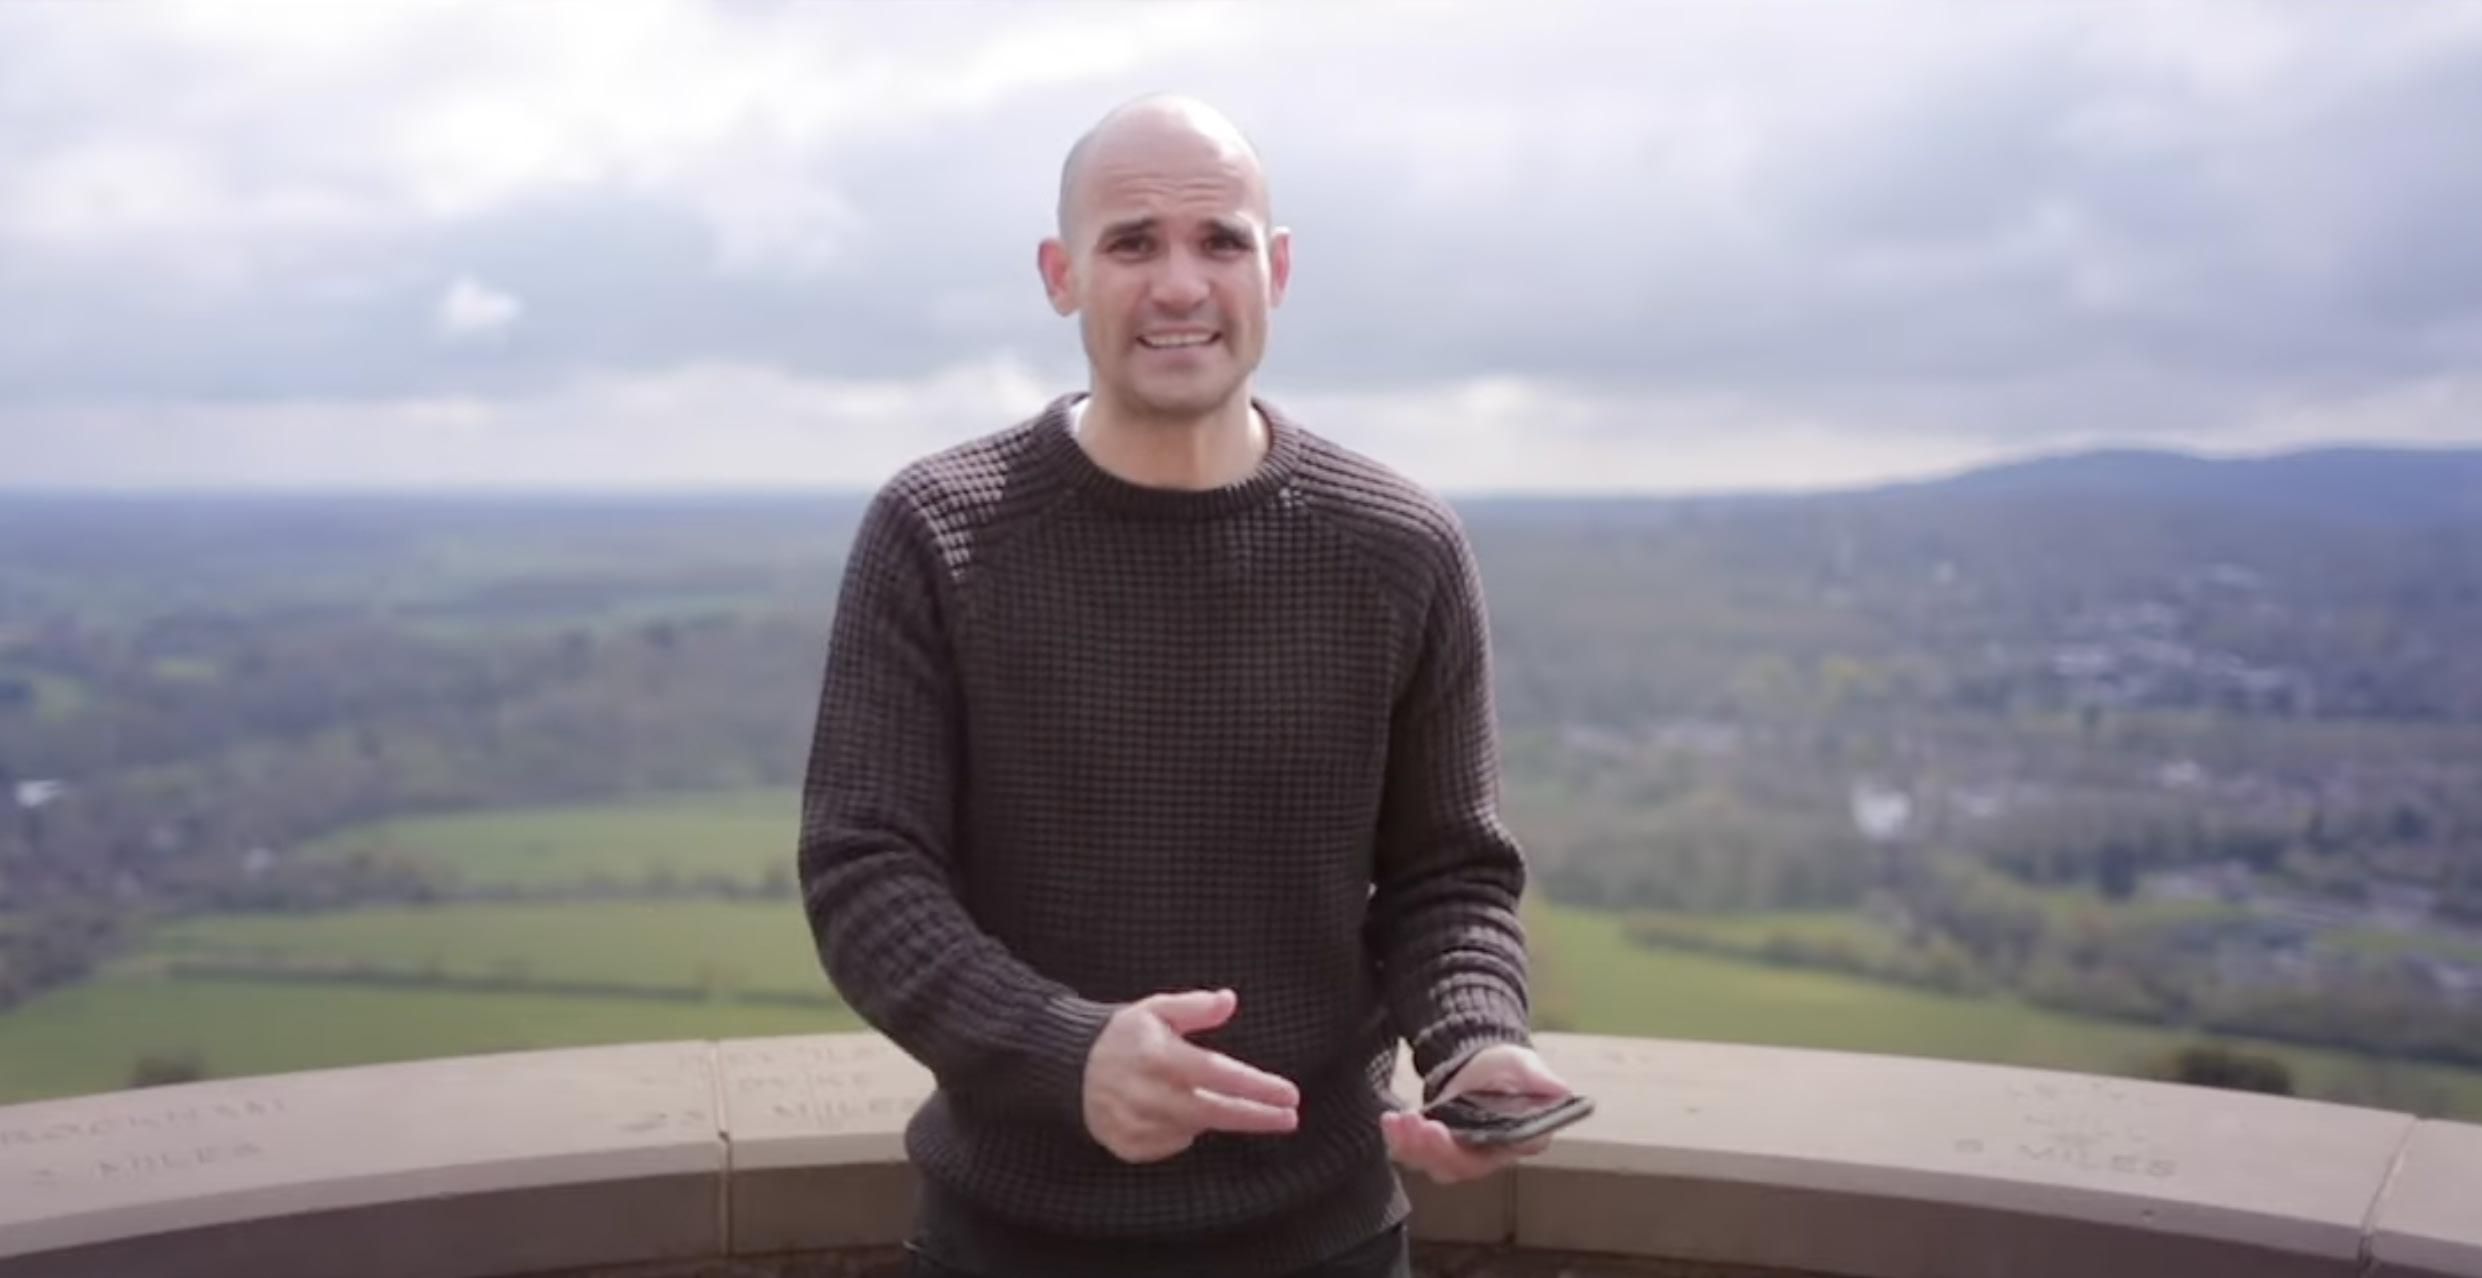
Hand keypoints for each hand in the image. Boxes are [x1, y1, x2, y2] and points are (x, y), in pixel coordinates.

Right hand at [1083, 988, 1299, 1162]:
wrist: (1069, 1066)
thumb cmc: (1122, 1034)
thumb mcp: (1156, 1009)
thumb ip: (1194, 1006)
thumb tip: (1230, 1000)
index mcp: (1160, 1057)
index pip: (1220, 1075)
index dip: (1258, 1087)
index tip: (1290, 1094)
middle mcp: (1149, 1094)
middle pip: (1215, 1113)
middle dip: (1256, 1116)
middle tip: (1289, 1118)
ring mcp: (1136, 1123)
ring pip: (1194, 1130)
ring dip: (1213, 1118)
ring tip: (1217, 1101)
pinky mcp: (1127, 1144)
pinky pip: (1169, 1145)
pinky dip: (1180, 1132)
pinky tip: (1177, 1114)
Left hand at [1381, 1043, 1570, 1184]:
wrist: (1481, 1065)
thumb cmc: (1509, 1068)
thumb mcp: (1523, 1064)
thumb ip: (1537, 1078)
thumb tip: (1560, 1089)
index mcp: (1520, 1140)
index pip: (1495, 1156)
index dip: (1467, 1151)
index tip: (1441, 1130)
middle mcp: (1489, 1155)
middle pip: (1460, 1166)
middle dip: (1433, 1149)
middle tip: (1417, 1124)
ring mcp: (1460, 1155)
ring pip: (1434, 1164)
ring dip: (1413, 1146)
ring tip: (1399, 1119)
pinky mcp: (1436, 1147)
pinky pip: (1415, 1154)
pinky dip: (1399, 1140)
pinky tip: (1390, 1119)